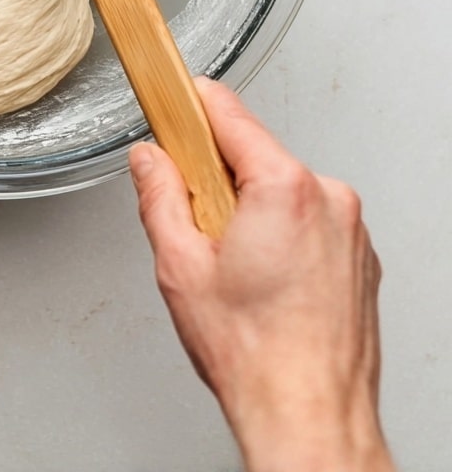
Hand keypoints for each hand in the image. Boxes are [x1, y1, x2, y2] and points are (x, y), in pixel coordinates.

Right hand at [130, 78, 391, 471]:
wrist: (311, 417)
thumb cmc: (256, 355)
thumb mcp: (179, 265)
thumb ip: (159, 196)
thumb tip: (149, 160)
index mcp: (283, 188)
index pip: (228, 114)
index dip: (191, 102)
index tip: (171, 92)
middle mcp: (326, 198)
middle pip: (255, 155)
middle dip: (218, 178)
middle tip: (198, 227)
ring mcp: (349, 228)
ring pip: (282, 191)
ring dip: (251, 211)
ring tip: (236, 269)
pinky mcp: (359, 255)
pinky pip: (309, 221)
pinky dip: (283, 237)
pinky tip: (266, 282)